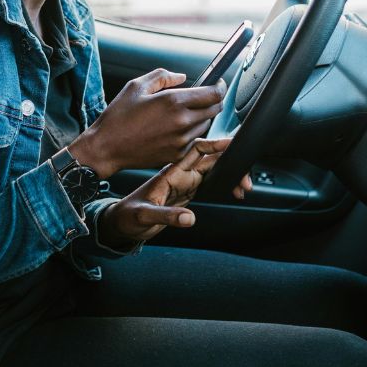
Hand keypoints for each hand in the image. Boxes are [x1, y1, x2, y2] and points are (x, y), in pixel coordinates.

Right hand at [68, 69, 226, 177]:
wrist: (107, 148)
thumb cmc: (118, 117)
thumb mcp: (136, 86)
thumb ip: (163, 76)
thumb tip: (182, 77)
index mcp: (173, 102)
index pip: (213, 94)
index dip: (219, 87)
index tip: (218, 83)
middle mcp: (181, 122)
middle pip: (215, 109)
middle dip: (212, 100)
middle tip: (203, 96)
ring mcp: (181, 141)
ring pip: (206, 125)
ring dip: (201, 117)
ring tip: (182, 113)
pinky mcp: (177, 154)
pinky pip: (194, 140)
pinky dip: (190, 132)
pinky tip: (173, 128)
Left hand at [96, 137, 251, 246]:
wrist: (121, 223)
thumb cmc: (127, 216)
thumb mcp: (144, 216)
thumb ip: (166, 216)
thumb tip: (189, 219)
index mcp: (170, 173)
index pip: (195, 151)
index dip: (214, 145)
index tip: (231, 143)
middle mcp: (179, 175)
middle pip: (209, 160)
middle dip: (229, 163)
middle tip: (246, 176)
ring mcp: (183, 184)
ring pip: (212, 172)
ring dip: (229, 175)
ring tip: (244, 186)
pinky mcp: (185, 194)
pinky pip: (208, 183)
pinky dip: (223, 185)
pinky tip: (233, 190)